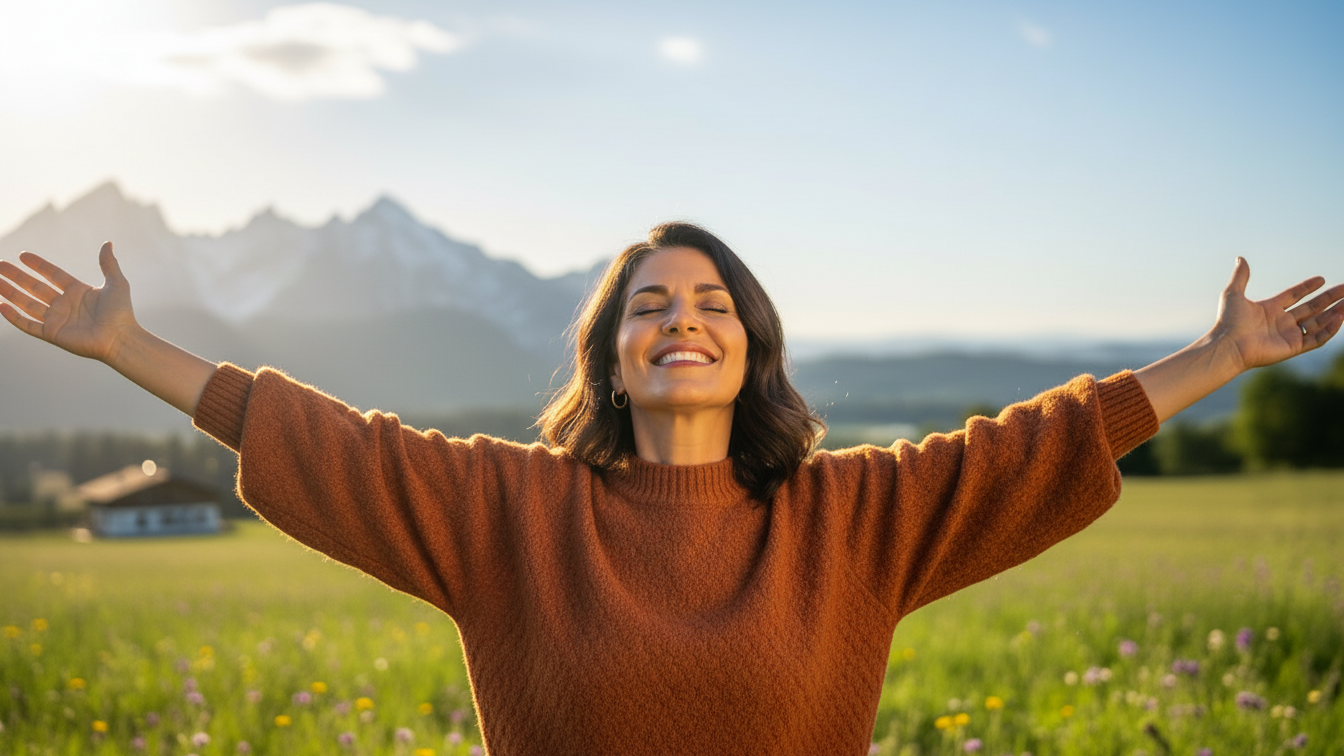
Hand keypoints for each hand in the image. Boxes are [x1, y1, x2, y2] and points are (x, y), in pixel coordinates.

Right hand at [0, 242, 138, 362]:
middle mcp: (64, 305)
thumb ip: (108, 264)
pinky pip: (28, 324)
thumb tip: (108, 243)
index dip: (38, 265)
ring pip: (26, 303)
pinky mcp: (52, 334)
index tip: (22, 255)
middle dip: (16, 276)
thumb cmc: (121, 312)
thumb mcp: (116, 283)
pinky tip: (0, 305)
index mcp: (78, 292)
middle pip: (34, 287)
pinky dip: (13, 317)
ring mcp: (57, 320)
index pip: (52, 275)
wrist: (120, 338)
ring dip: (9, 292)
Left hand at [1214, 257, 1343, 371]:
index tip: (1321, 279)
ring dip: (1334, 313)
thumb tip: (1240, 258)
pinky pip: (1316, 339)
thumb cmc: (1228, 321)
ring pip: (1318, 323)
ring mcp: (1288, 335)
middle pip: (1311, 308)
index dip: (1307, 287)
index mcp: (1269, 309)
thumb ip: (1240, 276)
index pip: (1294, 296)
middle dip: (1329, 298)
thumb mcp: (1233, 293)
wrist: (1228, 345)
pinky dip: (1329, 329)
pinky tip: (1339, 318)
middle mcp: (1281, 322)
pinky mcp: (1293, 347)